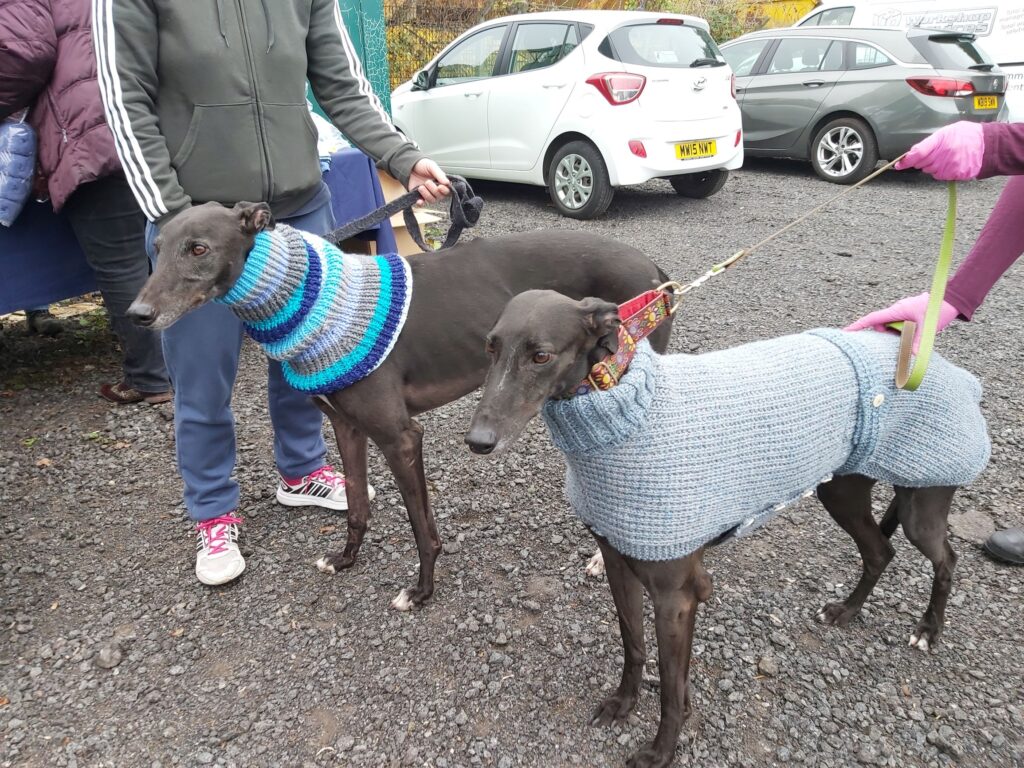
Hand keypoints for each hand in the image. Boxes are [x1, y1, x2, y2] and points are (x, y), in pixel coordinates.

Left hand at [407, 158, 449, 203]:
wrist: (409, 166)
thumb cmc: (422, 165)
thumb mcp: (431, 166)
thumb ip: (439, 174)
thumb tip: (447, 182)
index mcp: (441, 183)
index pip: (447, 191)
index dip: (444, 190)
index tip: (440, 187)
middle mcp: (436, 190)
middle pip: (439, 196)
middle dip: (433, 190)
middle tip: (427, 182)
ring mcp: (428, 194)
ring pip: (432, 200)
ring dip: (427, 195)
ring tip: (421, 187)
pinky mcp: (419, 196)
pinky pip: (422, 204)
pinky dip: (421, 203)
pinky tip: (419, 200)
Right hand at [845, 292, 959, 353]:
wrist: (952, 299)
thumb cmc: (938, 309)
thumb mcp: (928, 328)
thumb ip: (918, 343)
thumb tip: (911, 357)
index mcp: (896, 311)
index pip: (872, 319)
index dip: (858, 326)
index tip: (845, 332)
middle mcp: (896, 311)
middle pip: (882, 326)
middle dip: (888, 335)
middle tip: (902, 340)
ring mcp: (902, 312)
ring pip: (892, 327)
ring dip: (900, 334)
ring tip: (917, 333)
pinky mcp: (908, 315)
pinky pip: (900, 326)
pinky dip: (905, 332)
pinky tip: (918, 331)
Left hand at [894, 122, 984, 180]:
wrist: (986, 143)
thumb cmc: (965, 135)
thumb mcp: (945, 132)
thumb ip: (928, 143)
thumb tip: (911, 153)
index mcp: (940, 141)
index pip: (917, 154)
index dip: (905, 161)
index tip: (898, 165)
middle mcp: (944, 155)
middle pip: (921, 165)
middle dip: (923, 160)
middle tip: (935, 153)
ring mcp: (950, 166)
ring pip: (931, 171)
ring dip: (933, 166)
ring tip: (946, 156)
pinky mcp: (956, 174)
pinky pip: (941, 176)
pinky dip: (943, 171)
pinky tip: (952, 163)